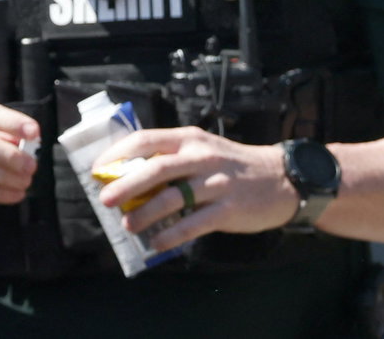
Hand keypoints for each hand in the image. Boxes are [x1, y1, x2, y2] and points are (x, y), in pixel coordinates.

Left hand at [92, 127, 296, 252]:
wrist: (283, 179)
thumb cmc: (235, 166)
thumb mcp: (206, 150)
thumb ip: (173, 159)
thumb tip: (128, 179)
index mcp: (192, 140)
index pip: (148, 140)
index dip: (119, 154)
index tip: (100, 169)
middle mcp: (203, 157)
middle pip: (156, 168)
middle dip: (126, 184)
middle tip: (106, 200)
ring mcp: (217, 183)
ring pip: (172, 197)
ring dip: (145, 213)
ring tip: (129, 225)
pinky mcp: (228, 209)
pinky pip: (193, 224)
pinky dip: (171, 235)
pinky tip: (157, 243)